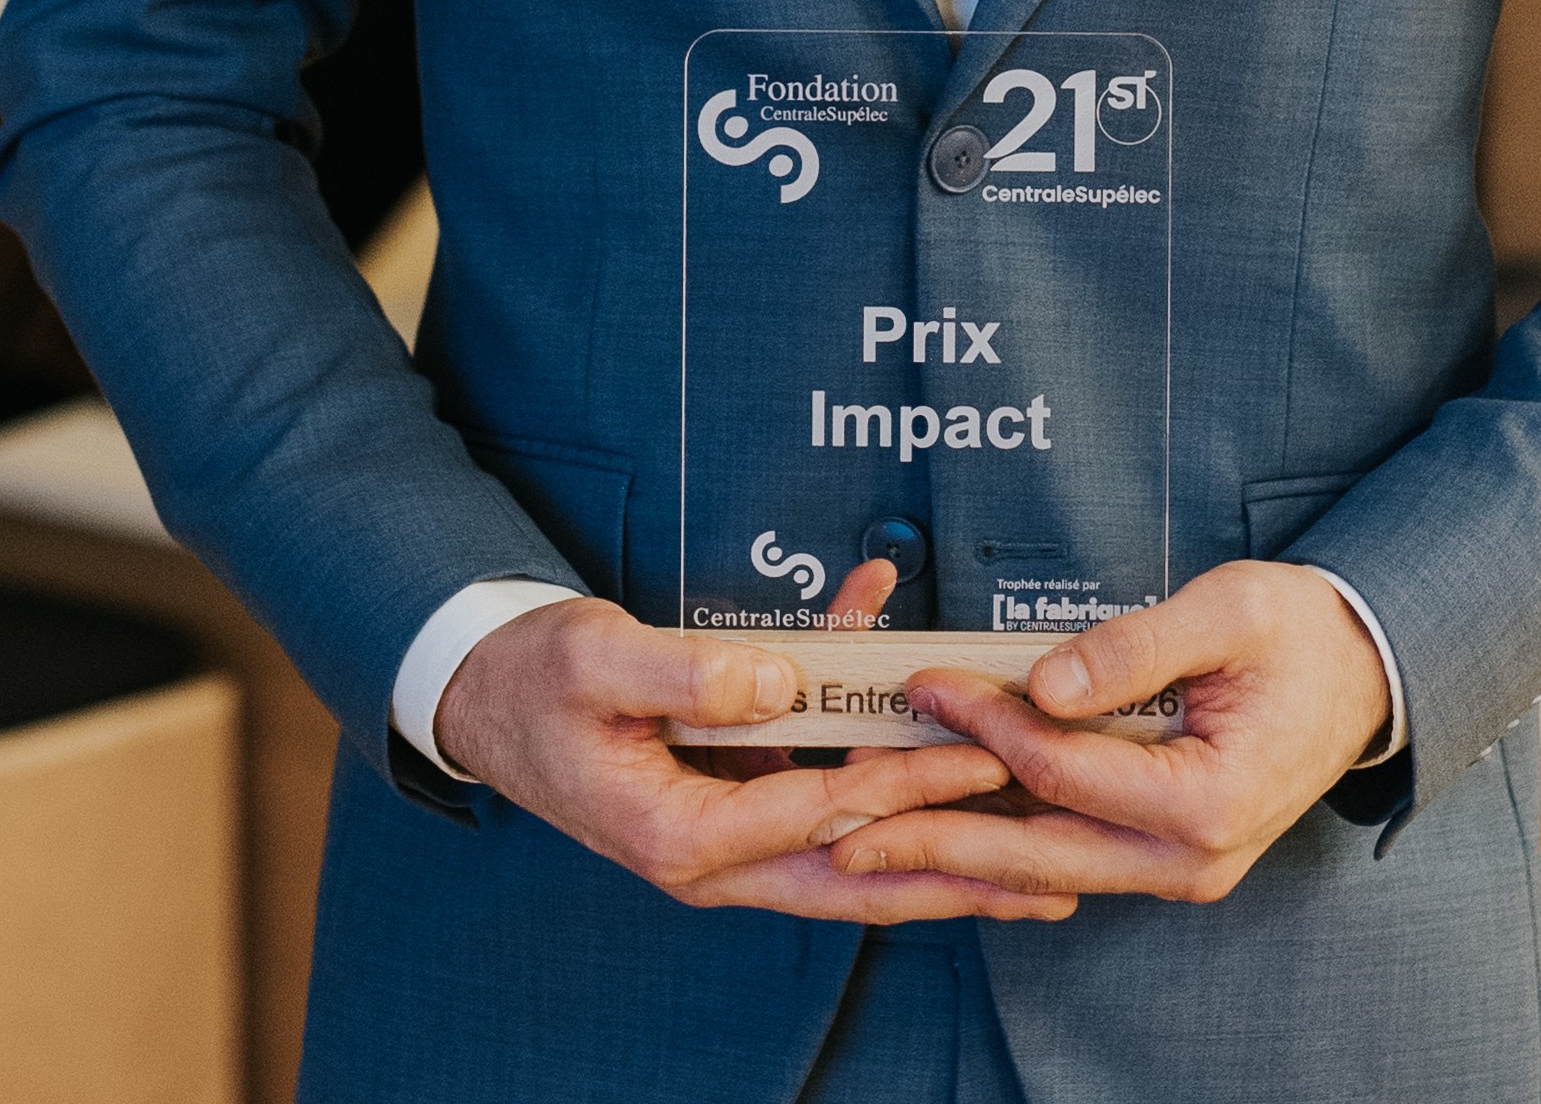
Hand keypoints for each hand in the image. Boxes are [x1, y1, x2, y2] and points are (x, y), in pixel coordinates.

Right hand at [432, 562, 1074, 923]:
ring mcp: (727, 837)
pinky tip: (912, 686)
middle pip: (857, 878)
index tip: (983, 767)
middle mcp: (712, 856)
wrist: (485, 694)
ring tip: (1033, 847)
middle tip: (1054, 875)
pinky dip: (872, 752)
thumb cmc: (536, 678)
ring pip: (852, 853)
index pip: (820, 818)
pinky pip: (820, 788)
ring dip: (937, 843)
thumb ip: (688, 673)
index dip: (905, 790)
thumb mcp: (598, 660)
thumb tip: (781, 682)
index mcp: (680, 835)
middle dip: (958, 881)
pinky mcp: (736, 805)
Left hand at [828, 561, 1391, 907]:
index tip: (924, 686)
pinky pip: (1070, 852)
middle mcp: (1191, 858)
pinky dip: (1002, 838)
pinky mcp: (1162, 852)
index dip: (985, 726)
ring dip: (957, 847)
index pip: (1064, 770)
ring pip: (1045, 866)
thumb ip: (1133, 647)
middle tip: (846, 821)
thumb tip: (1042, 681)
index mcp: (1209, 802)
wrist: (1363, 668)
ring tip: (868, 833)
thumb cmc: (1300, 632)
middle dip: (934, 836)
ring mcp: (1177, 867)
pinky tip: (941, 825)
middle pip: (1038, 852)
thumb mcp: (1227, 612)